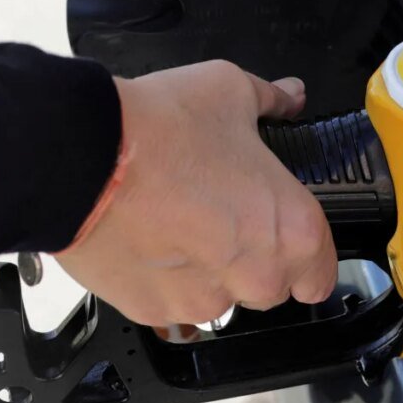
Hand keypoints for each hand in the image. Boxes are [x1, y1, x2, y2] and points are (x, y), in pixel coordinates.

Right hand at [55, 60, 336, 326]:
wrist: (80, 159)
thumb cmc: (162, 129)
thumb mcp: (232, 91)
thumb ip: (271, 100)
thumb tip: (288, 95)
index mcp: (292, 230)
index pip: (321, 273)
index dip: (306, 254)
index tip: (284, 235)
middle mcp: (256, 275)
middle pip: (271, 287)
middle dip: (254, 259)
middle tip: (222, 215)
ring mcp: (204, 300)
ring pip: (220, 297)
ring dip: (208, 271)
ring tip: (178, 223)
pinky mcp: (154, 311)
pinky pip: (171, 304)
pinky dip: (164, 280)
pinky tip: (148, 239)